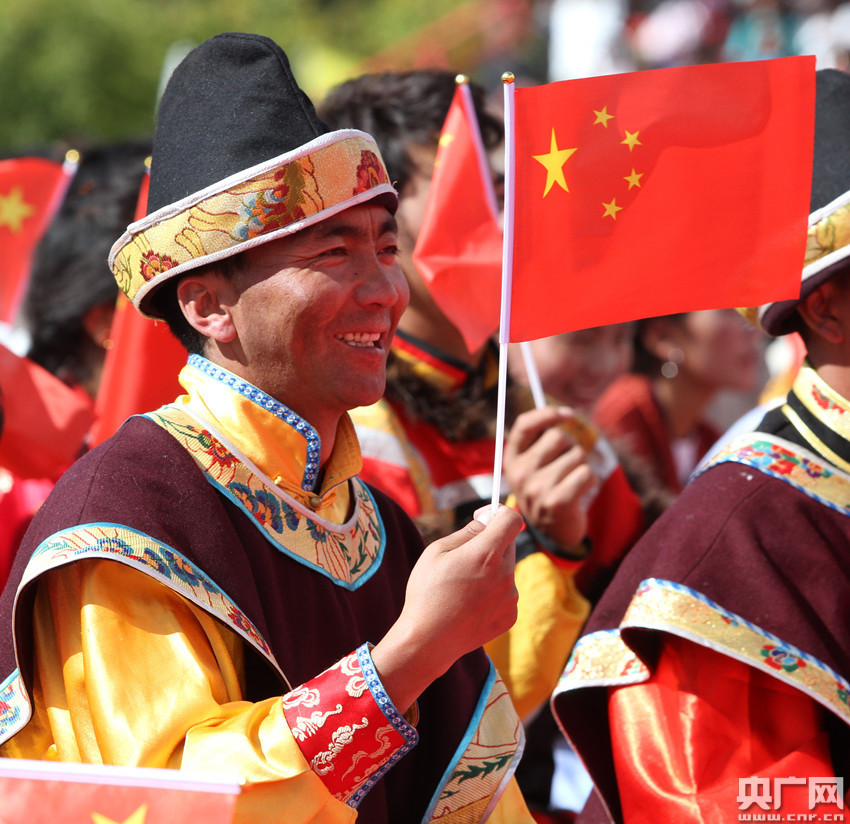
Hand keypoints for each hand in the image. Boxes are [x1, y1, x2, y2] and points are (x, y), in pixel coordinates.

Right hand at [371, 504, 522, 711]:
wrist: (429, 641)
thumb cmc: (427, 593)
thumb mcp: (437, 552)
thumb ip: (467, 532)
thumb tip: (487, 520)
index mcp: (486, 554)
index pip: (512, 519)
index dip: (499, 512)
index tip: (485, 516)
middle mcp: (505, 574)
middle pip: (507, 544)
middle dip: (491, 543)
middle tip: (465, 557)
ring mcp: (510, 597)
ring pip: (506, 570)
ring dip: (492, 570)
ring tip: (463, 587)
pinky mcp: (511, 616)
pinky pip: (506, 593)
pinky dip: (493, 592)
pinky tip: (470, 604)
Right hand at [503, 406, 596, 550]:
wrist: (553, 531)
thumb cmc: (548, 489)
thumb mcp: (534, 466)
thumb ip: (541, 441)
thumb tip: (566, 414)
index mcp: (512, 460)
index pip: (524, 424)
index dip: (547, 414)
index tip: (567, 415)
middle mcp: (520, 474)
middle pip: (558, 436)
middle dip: (571, 447)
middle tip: (567, 465)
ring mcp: (536, 489)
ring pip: (576, 455)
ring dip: (581, 466)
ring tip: (572, 482)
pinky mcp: (557, 502)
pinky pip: (586, 473)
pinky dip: (589, 480)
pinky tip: (579, 491)